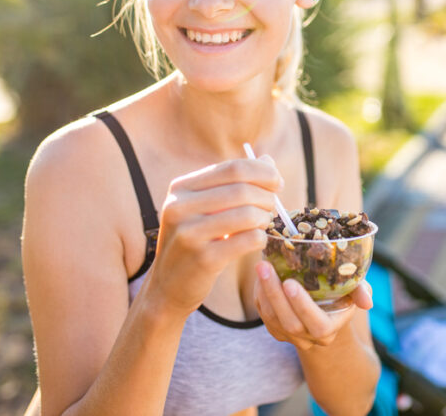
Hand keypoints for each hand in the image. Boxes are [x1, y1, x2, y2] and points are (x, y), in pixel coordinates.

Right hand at [145, 157, 282, 315]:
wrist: (167, 285)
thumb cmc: (194, 240)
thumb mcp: (205, 207)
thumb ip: (234, 182)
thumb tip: (268, 160)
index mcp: (181, 188)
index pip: (233, 168)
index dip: (263, 172)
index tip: (277, 183)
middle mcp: (180, 207)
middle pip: (242, 189)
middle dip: (267, 196)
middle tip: (273, 207)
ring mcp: (189, 233)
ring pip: (248, 214)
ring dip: (265, 217)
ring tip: (264, 223)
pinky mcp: (203, 259)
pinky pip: (249, 240)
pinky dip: (261, 238)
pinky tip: (257, 241)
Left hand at [253, 260, 372, 350]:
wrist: (326, 308)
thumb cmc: (343, 292)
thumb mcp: (355, 288)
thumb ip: (361, 292)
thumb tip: (367, 302)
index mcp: (330, 329)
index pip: (317, 325)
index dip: (303, 306)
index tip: (290, 283)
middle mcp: (310, 338)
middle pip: (290, 322)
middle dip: (275, 294)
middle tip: (265, 267)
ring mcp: (290, 336)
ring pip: (272, 319)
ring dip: (264, 292)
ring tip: (261, 266)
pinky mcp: (276, 330)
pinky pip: (263, 316)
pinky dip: (259, 295)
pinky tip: (260, 275)